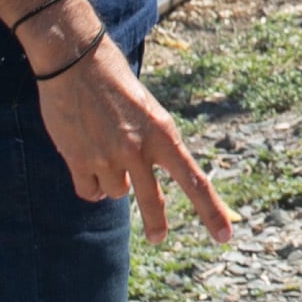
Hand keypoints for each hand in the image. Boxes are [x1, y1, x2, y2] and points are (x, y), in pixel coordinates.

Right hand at [34, 35, 234, 243]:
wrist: (76, 63)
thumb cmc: (117, 85)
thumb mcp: (149, 113)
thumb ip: (154, 147)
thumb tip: (143, 185)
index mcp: (165, 134)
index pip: (195, 180)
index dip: (211, 211)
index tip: (225, 236)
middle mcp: (139, 150)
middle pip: (152, 201)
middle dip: (156, 223)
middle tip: (159, 238)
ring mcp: (108, 157)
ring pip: (116, 193)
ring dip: (112, 182)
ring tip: (104, 150)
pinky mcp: (78, 160)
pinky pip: (89, 192)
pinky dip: (89, 185)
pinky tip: (86, 162)